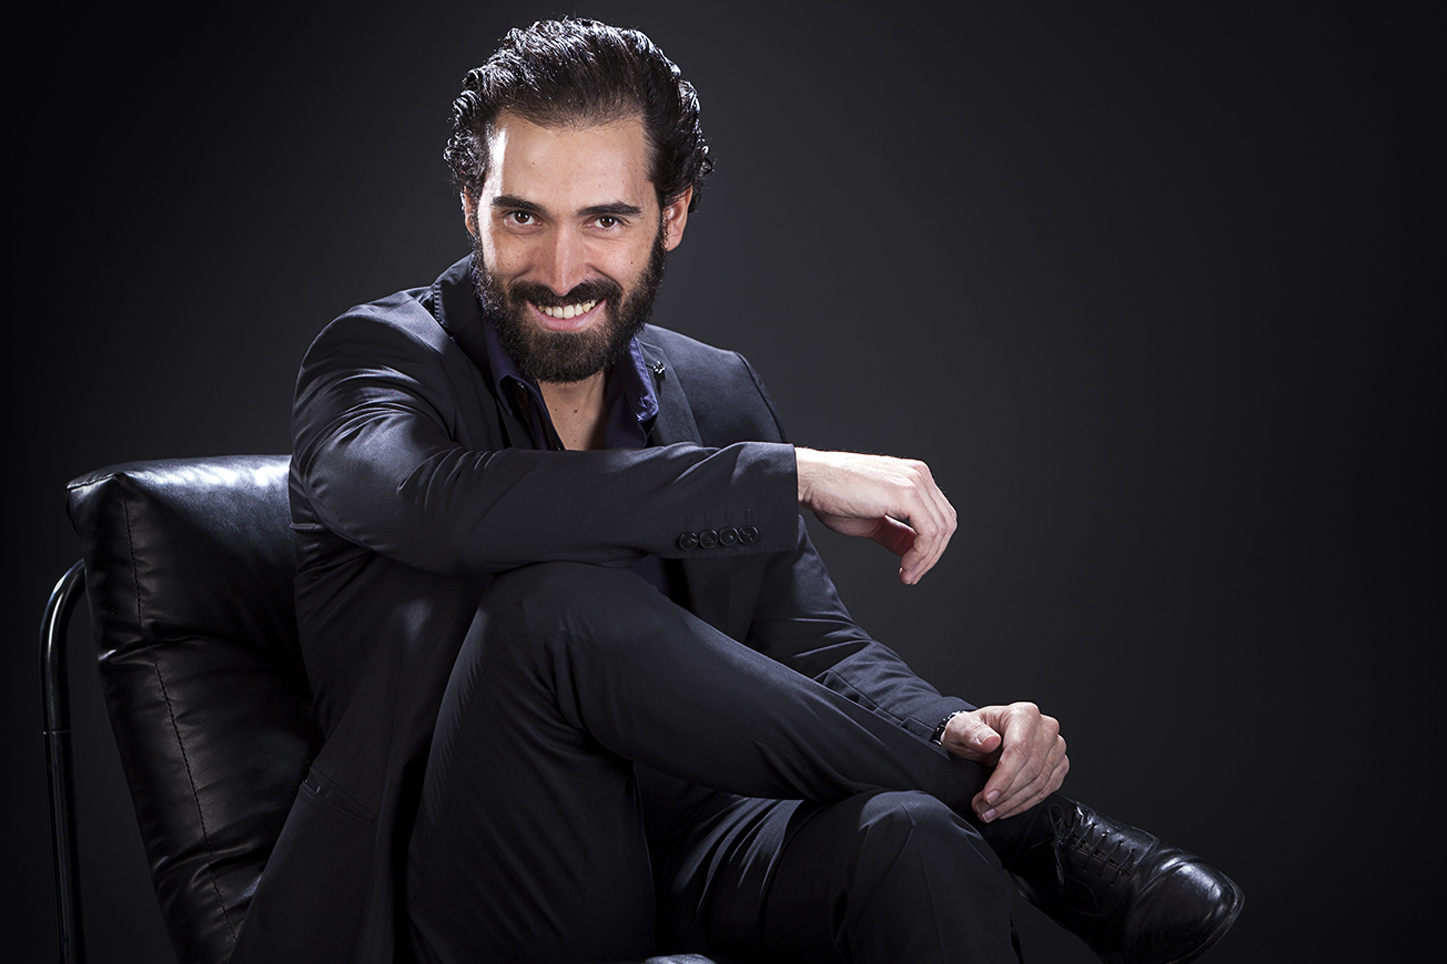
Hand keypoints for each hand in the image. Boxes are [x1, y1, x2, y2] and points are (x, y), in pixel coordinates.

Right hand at [794, 447, 956, 583]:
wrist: (809, 481)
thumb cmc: (831, 496)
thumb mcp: (872, 520)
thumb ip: (896, 534)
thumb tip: (912, 552)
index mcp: (913, 476)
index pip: (939, 515)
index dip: (930, 547)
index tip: (911, 568)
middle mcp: (919, 474)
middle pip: (946, 523)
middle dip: (931, 555)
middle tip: (911, 576)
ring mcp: (915, 482)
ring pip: (941, 530)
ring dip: (925, 559)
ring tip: (906, 575)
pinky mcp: (907, 493)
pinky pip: (928, 532)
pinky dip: (920, 555)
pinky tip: (905, 566)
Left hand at [938, 702, 1067, 821]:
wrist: (982, 737)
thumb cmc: (973, 730)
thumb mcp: (960, 727)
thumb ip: (970, 732)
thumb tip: (989, 741)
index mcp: (1024, 714)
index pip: (1019, 750)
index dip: (1004, 777)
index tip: (988, 795)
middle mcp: (1044, 728)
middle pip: (1031, 769)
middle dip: (1005, 794)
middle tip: (983, 807)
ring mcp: (1055, 747)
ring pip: (1040, 783)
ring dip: (1013, 803)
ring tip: (990, 811)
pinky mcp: (1058, 764)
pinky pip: (1046, 790)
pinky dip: (1025, 803)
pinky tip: (1007, 808)